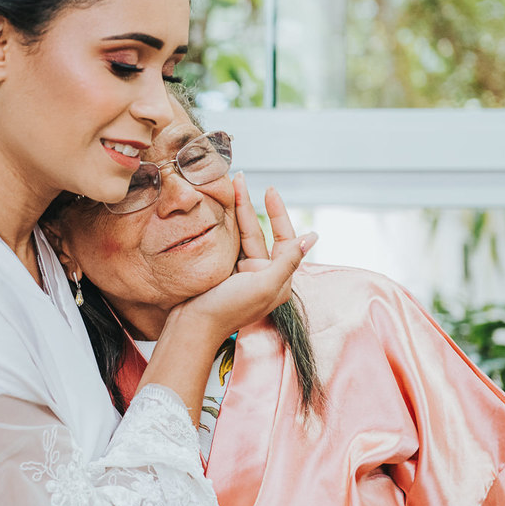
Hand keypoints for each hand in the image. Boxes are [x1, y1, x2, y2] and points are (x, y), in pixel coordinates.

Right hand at [174, 174, 315, 344]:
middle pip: (259, 233)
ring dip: (235, 212)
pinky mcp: (222, 272)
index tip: (269, 190)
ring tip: (228, 187)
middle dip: (249, 205)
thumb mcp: (264, 286)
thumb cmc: (229, 310)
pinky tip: (216, 210)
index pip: (285, 239)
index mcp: (278, 279)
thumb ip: (288, 261)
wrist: (192, 327)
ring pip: (240, 235)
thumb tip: (312, 237)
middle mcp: (262, 274)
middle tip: (238, 178)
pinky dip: (222, 226)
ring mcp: (241, 273)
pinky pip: (225, 243)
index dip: (278, 213)